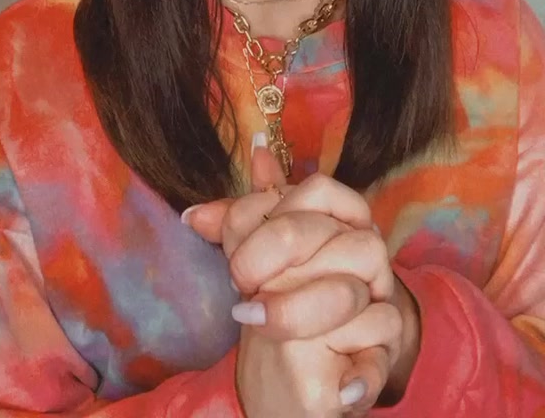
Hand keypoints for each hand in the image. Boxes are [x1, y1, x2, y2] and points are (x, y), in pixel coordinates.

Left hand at [184, 141, 419, 411]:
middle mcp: (364, 252)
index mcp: (337, 219)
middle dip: (272, 256)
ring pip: (349, 290)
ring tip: (257, 321)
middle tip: (240, 287)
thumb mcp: (258, 255)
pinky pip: (378, 359)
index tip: (235, 255)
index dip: (268, 216)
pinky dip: (360, 374)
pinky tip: (339, 387)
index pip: (318, 190)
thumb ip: (235, 227)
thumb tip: (193, 215)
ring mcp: (377, 300)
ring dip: (297, 311)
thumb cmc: (284, 295)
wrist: (309, 362)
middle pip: (328, 234)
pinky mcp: (382, 351)